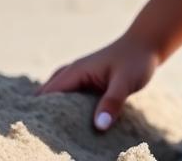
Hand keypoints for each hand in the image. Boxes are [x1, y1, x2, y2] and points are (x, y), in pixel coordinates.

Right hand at [33, 33, 160, 131]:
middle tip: (39, 138)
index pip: (47, 94)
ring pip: (57, 95)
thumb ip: (112, 101)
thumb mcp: (126, 81)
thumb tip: (99, 126)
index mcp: (77, 71)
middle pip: (47, 95)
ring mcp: (80, 75)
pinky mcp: (89, 81)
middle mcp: (74, 72)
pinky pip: (69, 96)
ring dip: (53, 111)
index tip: (34, 132)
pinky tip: (68, 123)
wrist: (148, 43)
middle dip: (42, 114)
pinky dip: (65, 108)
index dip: (39, 112)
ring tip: (49, 134)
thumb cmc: (137, 59)